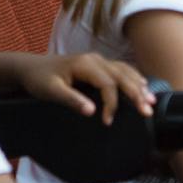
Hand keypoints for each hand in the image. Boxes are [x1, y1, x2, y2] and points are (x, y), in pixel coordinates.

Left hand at [17, 52, 155, 124]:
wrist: (30, 67)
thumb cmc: (39, 79)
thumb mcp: (50, 91)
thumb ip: (71, 100)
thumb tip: (92, 111)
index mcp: (86, 65)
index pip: (108, 83)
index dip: (112, 103)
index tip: (107, 122)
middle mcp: (96, 60)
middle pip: (123, 76)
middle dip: (136, 94)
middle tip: (147, 112)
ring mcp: (98, 60)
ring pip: (125, 71)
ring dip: (139, 85)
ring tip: (151, 101)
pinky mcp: (98, 65)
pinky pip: (122, 69)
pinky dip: (134, 78)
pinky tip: (143, 86)